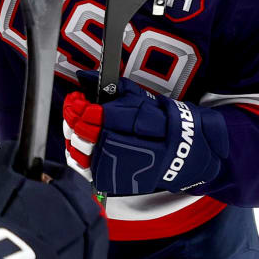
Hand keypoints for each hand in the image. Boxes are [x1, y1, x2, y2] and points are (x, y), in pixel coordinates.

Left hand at [62, 82, 229, 196]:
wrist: (186, 153)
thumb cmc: (164, 123)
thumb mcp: (141, 97)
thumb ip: (113, 88)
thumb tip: (86, 76)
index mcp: (129, 124)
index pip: (90, 116)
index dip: (77, 107)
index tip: (75, 99)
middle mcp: (122, 148)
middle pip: (81, 136)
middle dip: (73, 122)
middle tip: (73, 111)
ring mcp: (117, 169)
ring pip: (79, 155)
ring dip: (73, 140)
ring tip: (77, 129)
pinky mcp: (114, 182)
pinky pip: (87, 170)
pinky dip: (82, 158)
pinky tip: (85, 147)